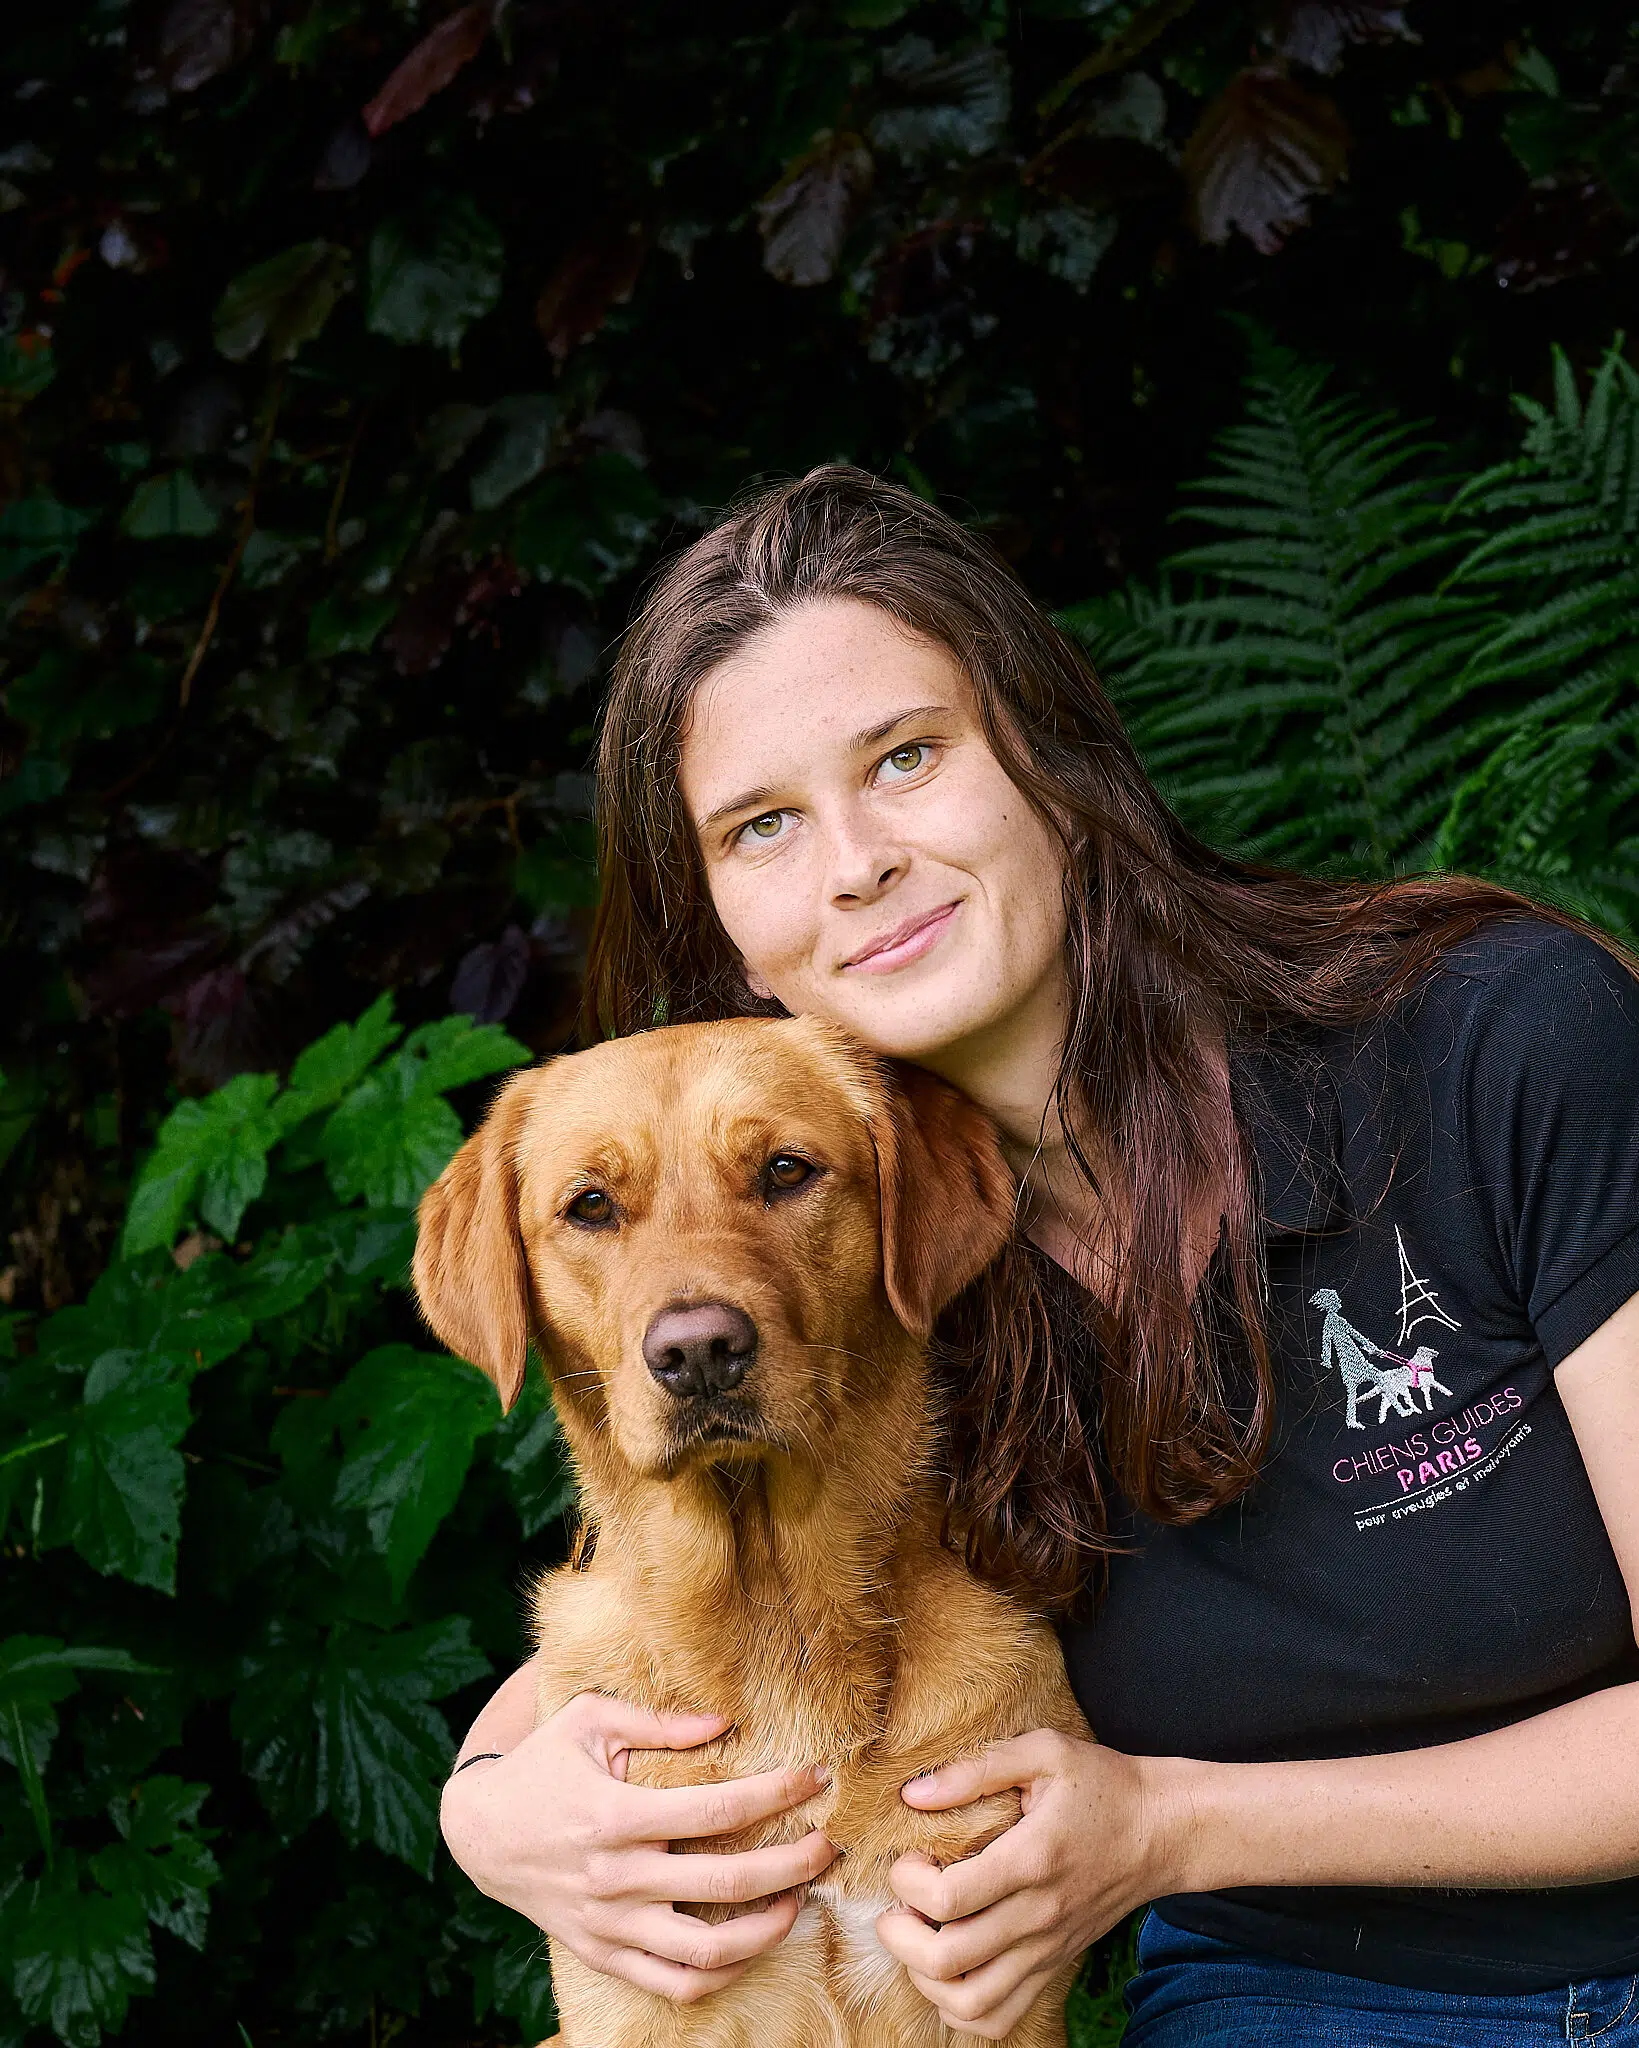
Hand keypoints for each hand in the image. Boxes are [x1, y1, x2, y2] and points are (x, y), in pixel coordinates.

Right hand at [442, 1690, 836, 2003]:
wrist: (480, 1832)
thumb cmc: (543, 1764)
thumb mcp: (589, 1721)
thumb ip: (659, 1723)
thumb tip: (726, 1721)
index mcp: (614, 1814)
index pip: (717, 1810)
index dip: (776, 1794)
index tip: (816, 1777)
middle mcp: (615, 1877)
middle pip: (726, 1882)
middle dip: (792, 1864)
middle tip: (827, 1844)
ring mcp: (610, 1925)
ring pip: (706, 1951)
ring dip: (767, 1929)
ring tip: (798, 1899)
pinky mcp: (603, 1955)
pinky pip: (672, 1984)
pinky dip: (721, 1974)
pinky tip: (751, 1942)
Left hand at [875, 1730, 1173, 2040]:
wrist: (1162, 1829)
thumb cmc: (1101, 1784)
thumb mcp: (1043, 1752)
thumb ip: (976, 1769)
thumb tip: (913, 1793)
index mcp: (1031, 1859)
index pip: (947, 1897)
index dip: (907, 1882)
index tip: (908, 1857)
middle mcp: (1037, 1915)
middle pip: (948, 1959)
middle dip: (899, 1936)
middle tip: (896, 1906)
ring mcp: (1047, 1949)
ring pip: (970, 2002)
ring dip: (924, 1979)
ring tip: (916, 1940)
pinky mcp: (1053, 1966)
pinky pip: (998, 2018)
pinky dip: (960, 2008)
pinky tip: (947, 1970)